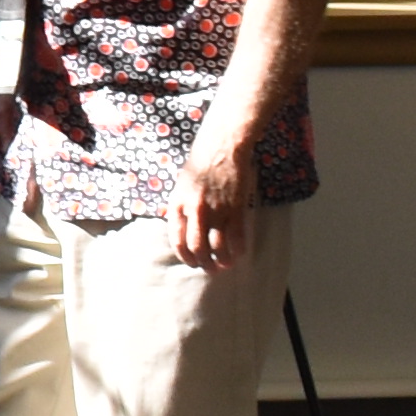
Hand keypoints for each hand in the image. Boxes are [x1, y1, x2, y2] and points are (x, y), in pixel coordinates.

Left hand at [166, 138, 256, 269]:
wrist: (221, 146)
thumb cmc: (200, 163)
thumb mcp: (180, 185)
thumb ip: (180, 207)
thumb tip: (182, 229)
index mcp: (177, 204)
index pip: (177, 240)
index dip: (185, 256)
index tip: (192, 262)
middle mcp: (194, 210)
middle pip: (196, 248)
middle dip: (202, 263)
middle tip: (208, 268)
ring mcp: (216, 210)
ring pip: (217, 246)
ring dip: (221, 261)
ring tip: (224, 265)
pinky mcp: (235, 208)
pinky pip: (237, 237)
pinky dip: (238, 250)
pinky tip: (239, 254)